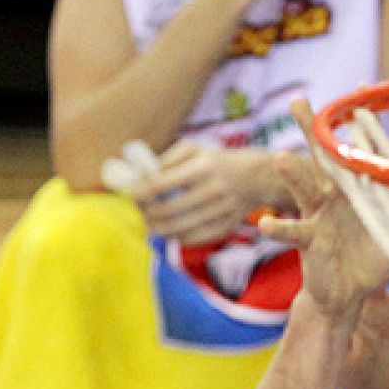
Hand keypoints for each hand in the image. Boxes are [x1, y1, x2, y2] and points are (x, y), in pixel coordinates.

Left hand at [133, 141, 265, 245]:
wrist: (255, 177)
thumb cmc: (214, 161)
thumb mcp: (193, 149)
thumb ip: (165, 160)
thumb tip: (140, 177)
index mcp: (202, 167)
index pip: (160, 184)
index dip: (141, 192)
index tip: (133, 195)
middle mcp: (213, 189)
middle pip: (167, 210)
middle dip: (146, 213)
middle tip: (140, 210)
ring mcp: (222, 211)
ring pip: (178, 229)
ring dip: (157, 228)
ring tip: (149, 223)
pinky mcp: (226, 227)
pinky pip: (193, 239)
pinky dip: (176, 237)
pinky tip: (169, 229)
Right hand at [258, 101, 388, 325]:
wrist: (349, 295)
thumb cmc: (375, 260)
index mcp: (358, 188)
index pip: (358, 146)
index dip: (359, 119)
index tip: (361, 88)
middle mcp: (334, 195)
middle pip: (321, 156)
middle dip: (309, 129)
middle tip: (297, 101)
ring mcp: (318, 216)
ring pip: (304, 189)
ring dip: (293, 174)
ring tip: (281, 157)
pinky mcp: (309, 241)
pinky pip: (293, 232)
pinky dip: (279, 228)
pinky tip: (264, 224)